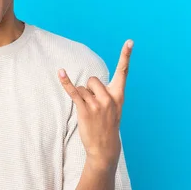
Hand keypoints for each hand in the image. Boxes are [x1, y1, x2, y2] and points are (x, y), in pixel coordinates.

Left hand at [58, 40, 132, 169]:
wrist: (105, 148)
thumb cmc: (108, 126)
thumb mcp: (114, 108)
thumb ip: (107, 94)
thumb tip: (91, 83)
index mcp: (119, 96)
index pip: (123, 72)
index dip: (126, 56)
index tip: (130, 42)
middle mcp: (109, 98)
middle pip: (92, 79)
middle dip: (88, 88)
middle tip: (93, 105)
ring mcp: (97, 104)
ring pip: (82, 87)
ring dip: (80, 97)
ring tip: (88, 112)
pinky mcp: (84, 109)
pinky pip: (73, 92)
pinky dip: (65, 82)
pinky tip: (60, 73)